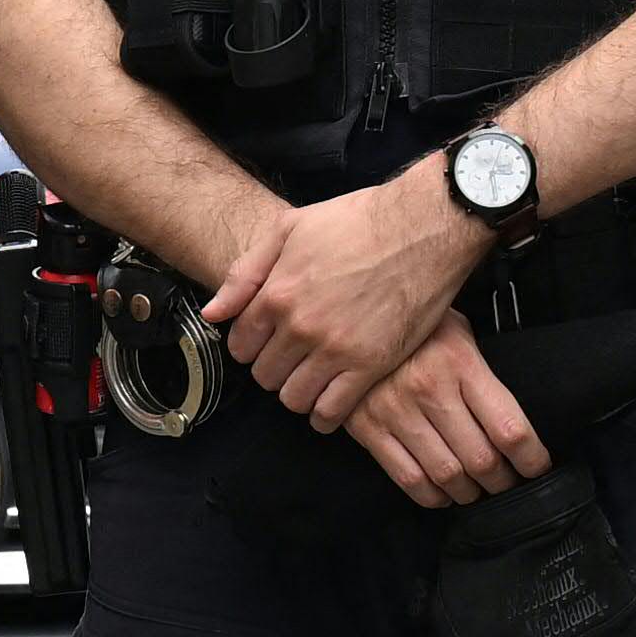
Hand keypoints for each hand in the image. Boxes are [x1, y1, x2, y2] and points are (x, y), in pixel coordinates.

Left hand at [199, 159, 494, 432]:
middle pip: (265, 376)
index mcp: (277, 294)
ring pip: (294, 398)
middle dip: (274, 369)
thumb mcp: (289, 229)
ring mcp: (336, 349)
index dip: (251, 345)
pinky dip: (325, 416)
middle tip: (293, 358)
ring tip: (312, 378)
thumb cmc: (358, 220)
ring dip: (298, 393)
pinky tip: (330, 404)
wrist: (423, 226)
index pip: (241, 346)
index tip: (267, 342)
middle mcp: (301, 326)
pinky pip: (333, 412)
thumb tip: (212, 313)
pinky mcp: (371, 365)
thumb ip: (246, 273)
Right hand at [346, 320, 553, 507]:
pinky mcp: (368, 428)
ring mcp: (397, 412)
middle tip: (507, 483)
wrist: (353, 317)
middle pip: (481, 459)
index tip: (537, 467)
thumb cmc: (416, 328)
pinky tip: (443, 493)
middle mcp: (430, 390)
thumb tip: (512, 425)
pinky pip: (408, 478)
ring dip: (469, 492)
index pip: (510, 428)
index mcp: (462, 363)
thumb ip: (484, 376)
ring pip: (447, 475)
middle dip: (502, 482)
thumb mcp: (459, 333)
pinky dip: (432, 496)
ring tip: (476, 490)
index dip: (531, 459)